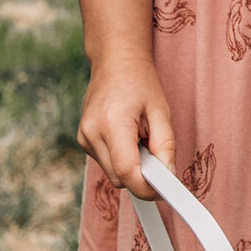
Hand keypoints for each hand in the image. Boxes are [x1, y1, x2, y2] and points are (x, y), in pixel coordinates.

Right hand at [77, 53, 175, 200]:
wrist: (115, 60)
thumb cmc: (140, 81)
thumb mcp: (161, 112)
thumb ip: (166, 148)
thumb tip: (167, 178)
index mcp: (112, 123)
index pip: (127, 172)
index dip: (147, 188)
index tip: (165, 190)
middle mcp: (92, 132)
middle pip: (119, 178)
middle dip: (141, 175)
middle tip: (156, 154)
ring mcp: (84, 136)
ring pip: (112, 174)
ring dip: (130, 165)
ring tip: (139, 137)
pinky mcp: (82, 139)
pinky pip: (106, 162)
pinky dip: (120, 157)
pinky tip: (126, 135)